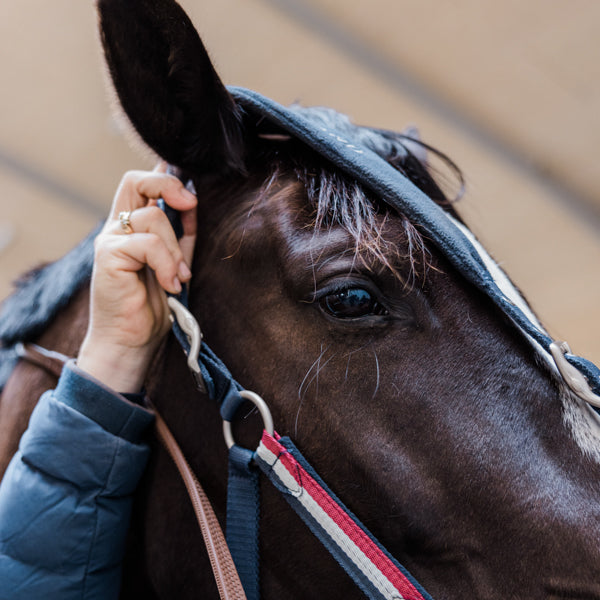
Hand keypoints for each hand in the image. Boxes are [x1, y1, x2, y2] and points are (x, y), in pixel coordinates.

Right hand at [77, 163, 196, 392]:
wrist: (131, 340)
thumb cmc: (152, 305)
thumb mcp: (175, 263)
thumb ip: (182, 235)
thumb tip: (192, 202)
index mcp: (131, 227)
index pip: (140, 184)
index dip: (165, 177)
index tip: (191, 196)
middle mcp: (117, 228)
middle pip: (134, 181)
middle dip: (168, 186)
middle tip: (190, 205)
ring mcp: (110, 240)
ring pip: (152, 219)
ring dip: (176, 250)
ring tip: (179, 277)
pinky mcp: (108, 255)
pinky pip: (148, 244)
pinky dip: (167, 264)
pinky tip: (170, 284)